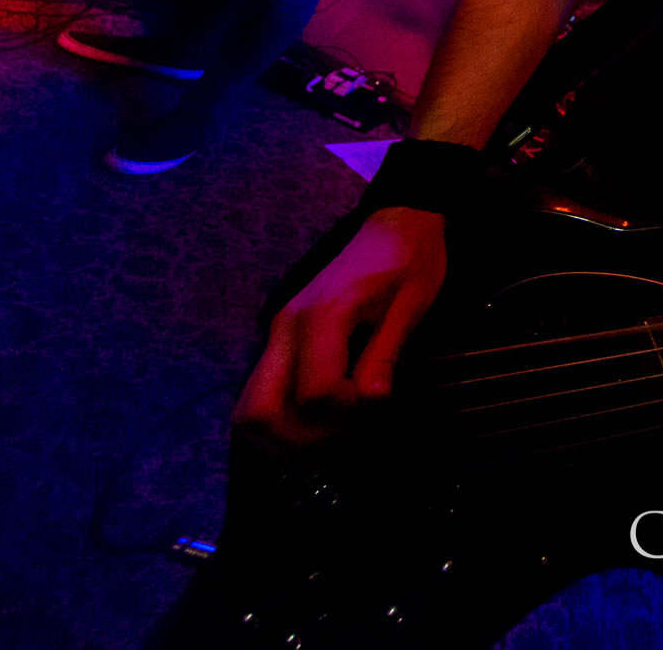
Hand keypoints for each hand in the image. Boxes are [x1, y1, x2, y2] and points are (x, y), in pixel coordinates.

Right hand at [234, 206, 447, 446]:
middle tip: (343, 434)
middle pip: (258, 412)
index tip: (372, 402)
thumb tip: (370, 402)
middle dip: (299, 439)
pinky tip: (321, 417)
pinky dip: (283, 418)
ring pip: (249, 409)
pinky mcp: (279, 337)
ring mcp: (277, 332)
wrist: (396, 223)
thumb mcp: (412, 306)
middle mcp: (286, 326)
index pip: (316, 393)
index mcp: (323, 315)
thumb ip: (385, 355)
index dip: (345, 413)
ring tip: (331, 430)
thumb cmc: (410, 261)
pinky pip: (263, 392)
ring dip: (285, 435)